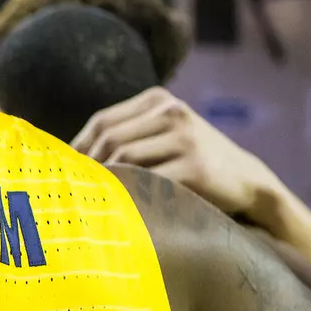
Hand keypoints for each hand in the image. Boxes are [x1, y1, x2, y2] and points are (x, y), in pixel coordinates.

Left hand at [71, 88, 268, 213]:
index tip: (63, 173)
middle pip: (109, 139)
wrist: (247, 182)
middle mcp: (171, 112)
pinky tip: (119, 209)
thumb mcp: (164, 137)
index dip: (77, 148)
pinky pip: (147, 182)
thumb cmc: (193, 163)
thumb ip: (128, 137)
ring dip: (104, 182)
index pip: (102, 121)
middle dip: (87, 168)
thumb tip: (70, 158)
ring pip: (124, 159)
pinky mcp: (195, 167)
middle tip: (73, 192)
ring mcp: (185, 138)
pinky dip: (129, 196)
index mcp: (159, 101)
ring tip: (92, 201)